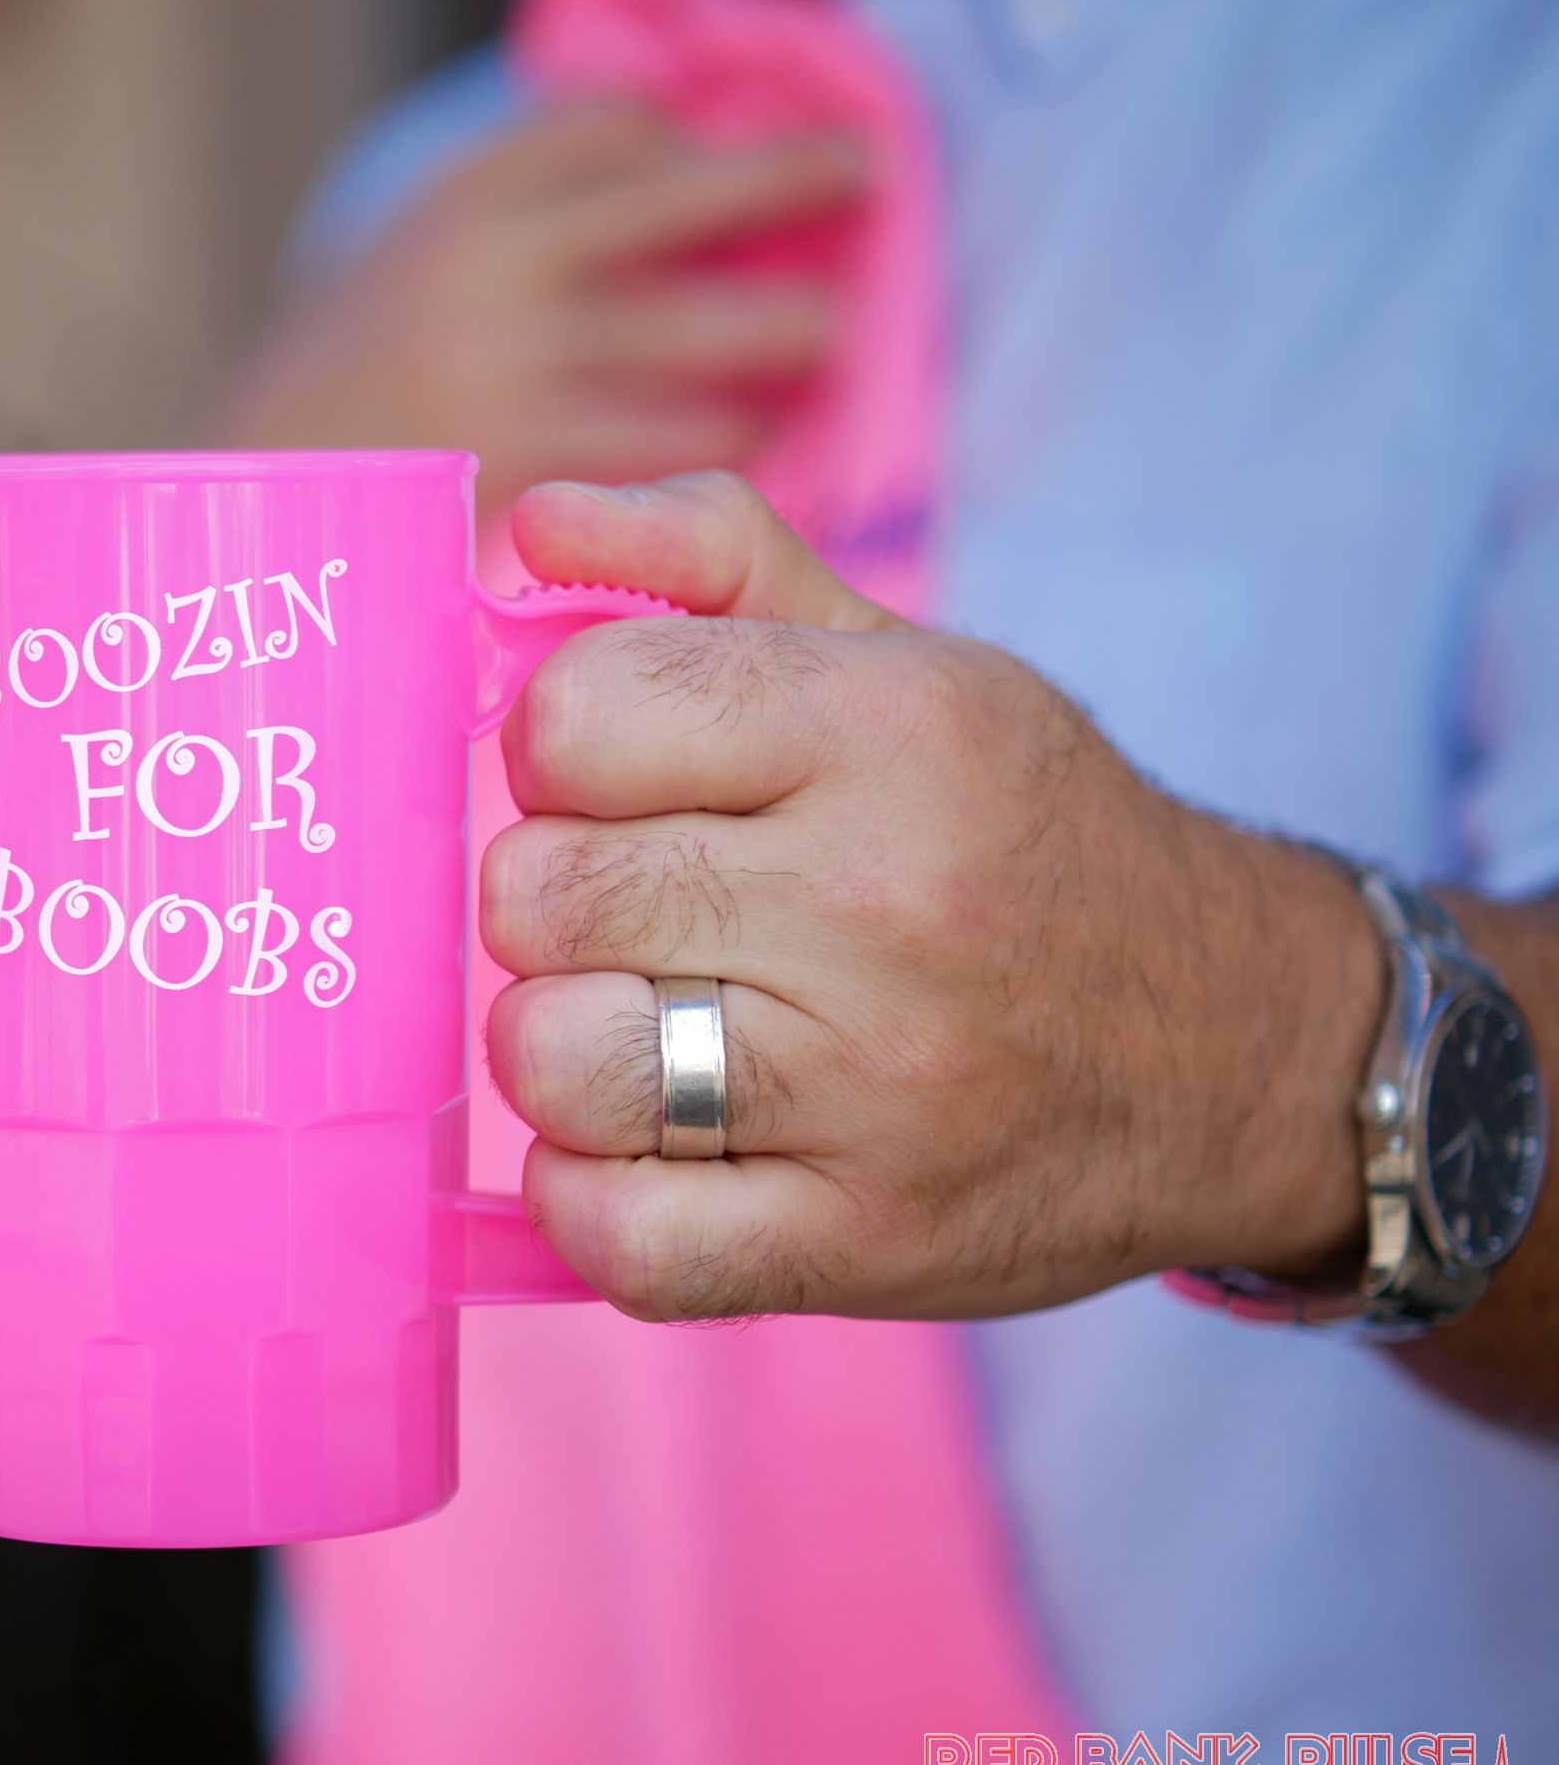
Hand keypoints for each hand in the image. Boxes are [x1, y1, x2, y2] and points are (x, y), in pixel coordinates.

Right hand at [211, 105, 863, 513]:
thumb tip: (653, 144)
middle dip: (783, 183)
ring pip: (689, 336)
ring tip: (825, 331)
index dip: (686, 132)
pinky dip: (721, 430)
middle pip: (676, 205)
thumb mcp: (402, 263)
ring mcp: (514, 379)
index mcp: (453, 209)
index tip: (734, 138)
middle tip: (861, 172)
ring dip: (777, 328)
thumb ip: (511, 209)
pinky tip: (747, 427)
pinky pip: (663, 445)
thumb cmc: (337, 395)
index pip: (604, 130)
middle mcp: (490, 276)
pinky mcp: (534, 479)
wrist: (250, 519)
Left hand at [481, 475, 1380, 1320]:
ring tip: (641, 1025)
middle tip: (631, 914)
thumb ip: (706, 557)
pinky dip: (587, 1197)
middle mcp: (885, 905)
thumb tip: (527, 522)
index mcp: (889, 730)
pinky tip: (639, 1149)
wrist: (1237, 1046)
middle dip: (551, 901)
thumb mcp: (900, 657)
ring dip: (561, 1048)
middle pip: (538, 895)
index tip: (617, 785)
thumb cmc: (1016, 830)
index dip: (558, 752)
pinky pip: (617, 1238)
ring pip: (556, 1061)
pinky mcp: (864, 1242)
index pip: (573, 720)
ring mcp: (877, 1092)